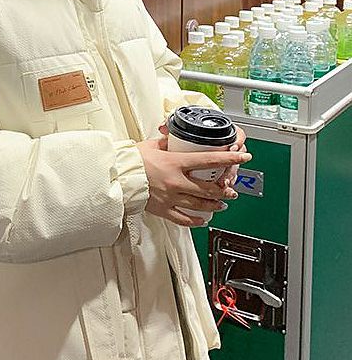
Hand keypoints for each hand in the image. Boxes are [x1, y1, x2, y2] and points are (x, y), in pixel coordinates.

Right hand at [137, 135, 251, 226]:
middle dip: (224, 190)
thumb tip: (173, 138)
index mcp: (175, 163)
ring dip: (214, 205)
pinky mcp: (162, 209)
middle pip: (208, 188)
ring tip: (221, 205)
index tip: (243, 157)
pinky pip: (182, 219)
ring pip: (199, 204)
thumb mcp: (151, 145)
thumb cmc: (131, 160)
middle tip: (231, 190)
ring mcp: (170, 197)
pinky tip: (202, 220)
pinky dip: (195, 221)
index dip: (229, 159)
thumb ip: (166, 143)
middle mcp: (176, 181)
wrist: (116, 177)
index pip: (209, 160)